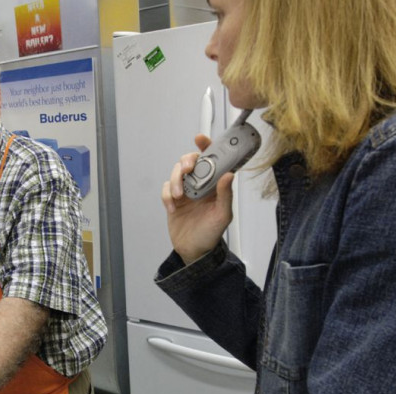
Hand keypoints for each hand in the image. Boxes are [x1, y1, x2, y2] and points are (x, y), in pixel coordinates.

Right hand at [161, 134, 234, 263]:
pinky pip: (165, 189)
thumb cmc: (211, 234)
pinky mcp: (172, 200)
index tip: (200, 139)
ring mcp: (185, 191)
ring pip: (175, 173)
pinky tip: (173, 208)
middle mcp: (200, 184)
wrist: (194, 251)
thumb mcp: (223, 216)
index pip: (212, 160)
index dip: (206, 146)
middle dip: (186, 162)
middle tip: (186, 171)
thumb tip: (230, 175)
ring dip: (175, 181)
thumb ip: (226, 195)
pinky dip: (167, 196)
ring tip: (178, 196)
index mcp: (215, 185)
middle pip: (190, 162)